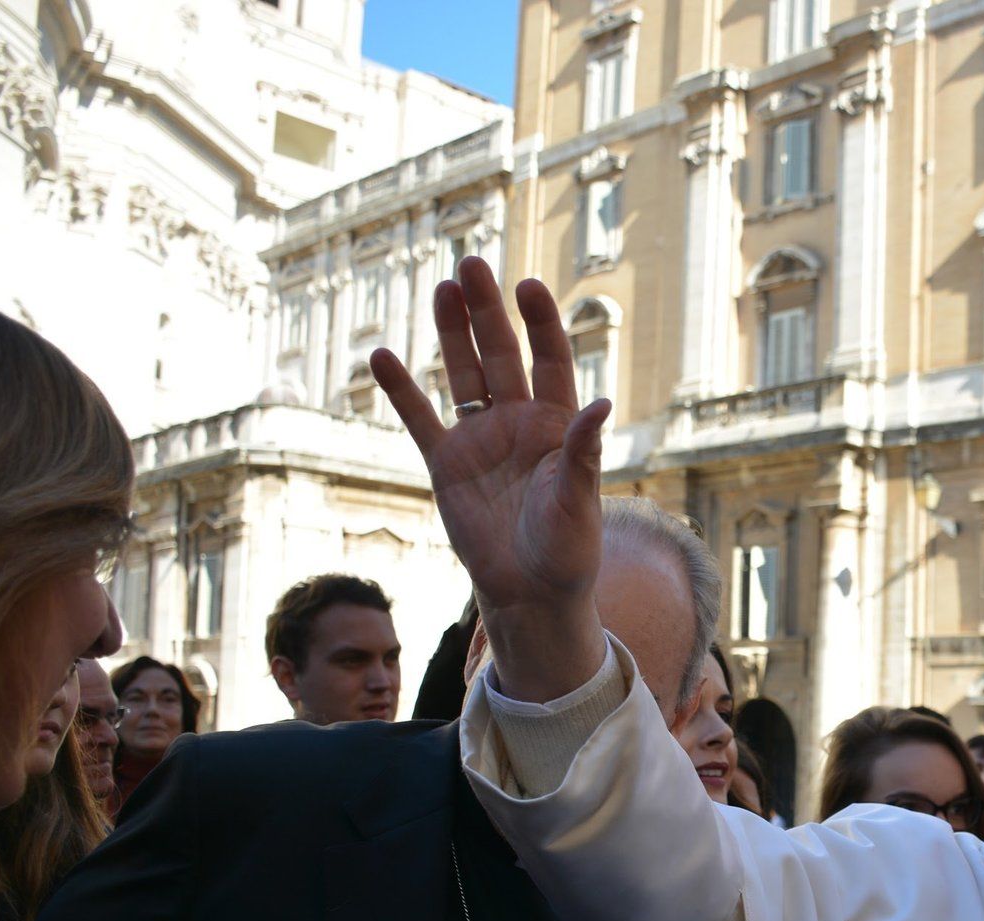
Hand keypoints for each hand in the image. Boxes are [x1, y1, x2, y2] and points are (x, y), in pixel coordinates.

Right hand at [372, 258, 610, 702]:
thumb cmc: (569, 548)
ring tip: (442, 287)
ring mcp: (480, 439)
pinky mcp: (447, 464)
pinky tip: (382, 356)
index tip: (529, 286)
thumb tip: (601, 403)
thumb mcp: (581, 499)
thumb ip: (583, 450)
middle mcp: (518, 422)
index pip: (551, 360)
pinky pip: (420, 420)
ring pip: (463, 374)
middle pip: (502, 354)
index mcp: (558, 424)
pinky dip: (402, 391)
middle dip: (488, 312)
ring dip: (452, 333)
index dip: (541, 323)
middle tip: (472, 265)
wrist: (531, 592)